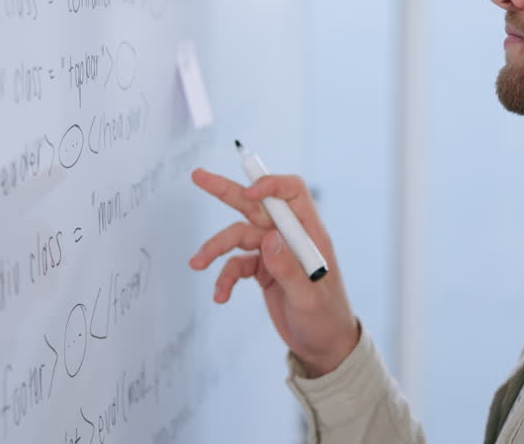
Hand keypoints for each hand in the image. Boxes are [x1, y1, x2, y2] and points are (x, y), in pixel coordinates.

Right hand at [189, 168, 360, 376]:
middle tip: (198, 176)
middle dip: (227, 190)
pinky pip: (236, 265)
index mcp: (310, 234)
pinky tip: (220, 295)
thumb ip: (289, 269)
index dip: (270, 185)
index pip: (292, 193)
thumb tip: (268, 238)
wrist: (323, 346)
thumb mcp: (309, 298)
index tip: (249, 192)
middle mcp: (290, 237)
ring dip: (216, 248)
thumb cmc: (327, 318)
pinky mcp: (262, 269)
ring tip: (196, 262)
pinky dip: (224, 278)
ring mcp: (274, 252)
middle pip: (256, 204)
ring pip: (238, 236)